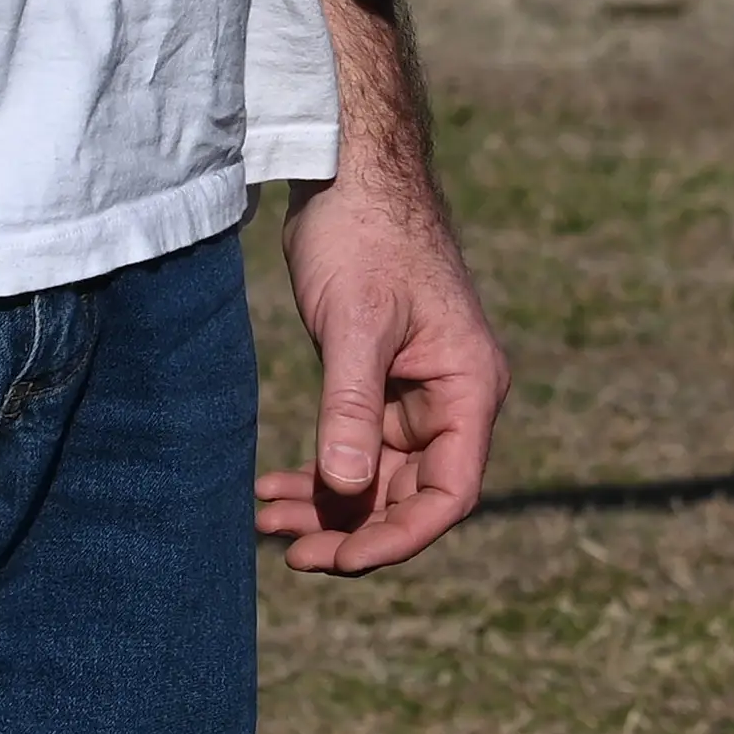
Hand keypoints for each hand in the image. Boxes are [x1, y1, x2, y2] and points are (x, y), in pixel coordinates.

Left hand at [257, 147, 506, 573]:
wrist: (347, 173)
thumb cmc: (364, 236)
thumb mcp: (353, 325)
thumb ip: (351, 409)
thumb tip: (347, 489)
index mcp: (468, 386)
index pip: (448, 492)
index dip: (397, 537)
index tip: (339, 559)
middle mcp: (452, 398)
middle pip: (410, 495)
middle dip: (351, 529)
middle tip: (288, 552)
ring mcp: (416, 394)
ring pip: (377, 479)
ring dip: (326, 506)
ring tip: (264, 523)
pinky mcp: (379, 383)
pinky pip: (355, 449)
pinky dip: (317, 474)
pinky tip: (270, 492)